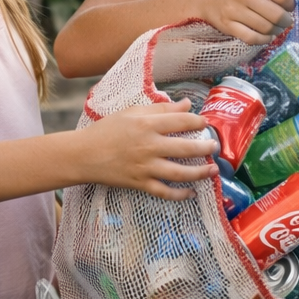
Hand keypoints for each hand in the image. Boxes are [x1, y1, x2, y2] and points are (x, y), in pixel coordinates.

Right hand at [76, 102, 217, 199]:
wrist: (83, 155)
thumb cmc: (107, 130)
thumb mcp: (132, 112)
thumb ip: (161, 109)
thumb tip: (187, 104)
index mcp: (147, 124)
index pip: (181, 121)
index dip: (198, 121)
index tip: (205, 123)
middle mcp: (149, 146)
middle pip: (186, 148)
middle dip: (205, 148)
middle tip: (215, 147)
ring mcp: (145, 167)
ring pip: (180, 172)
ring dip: (200, 173)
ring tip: (213, 170)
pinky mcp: (139, 183)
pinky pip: (164, 192)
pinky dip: (180, 195)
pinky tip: (192, 193)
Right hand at [181, 0, 294, 44]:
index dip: (291, 5)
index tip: (289, 7)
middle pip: (276, 14)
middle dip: (286, 21)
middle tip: (286, 21)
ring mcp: (233, 10)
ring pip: (266, 28)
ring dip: (276, 31)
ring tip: (276, 28)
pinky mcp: (227, 26)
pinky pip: (252, 38)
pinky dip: (263, 40)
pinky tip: (266, 36)